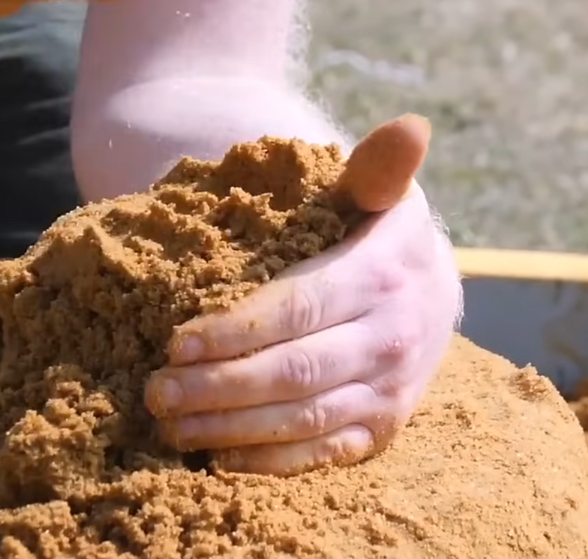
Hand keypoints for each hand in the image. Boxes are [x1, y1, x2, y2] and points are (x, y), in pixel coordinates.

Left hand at [144, 118, 462, 476]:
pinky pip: (324, 453)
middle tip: (156, 391)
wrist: (431, 288)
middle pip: (296, 372)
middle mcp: (394, 338)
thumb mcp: (377, 189)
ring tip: (171, 425)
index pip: (300, 309)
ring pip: (304, 418)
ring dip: (233, 428)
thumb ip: (377, 165)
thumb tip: (411, 126)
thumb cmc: (376, 230)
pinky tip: (219, 457)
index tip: (176, 341)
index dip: (236, 331)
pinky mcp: (383, 429)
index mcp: (384, 274)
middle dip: (220, 387)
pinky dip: (271, 461)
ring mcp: (392, 391)